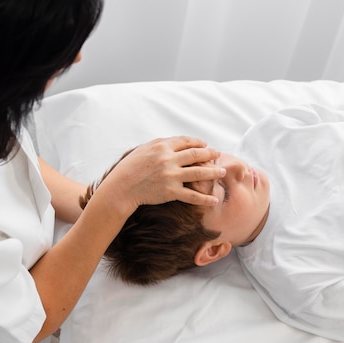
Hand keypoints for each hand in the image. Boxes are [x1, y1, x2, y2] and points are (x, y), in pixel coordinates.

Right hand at [97, 136, 224, 212]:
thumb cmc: (130, 168)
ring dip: (213, 172)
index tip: (205, 145)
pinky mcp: (170, 192)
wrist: (121, 188)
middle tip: (218, 155)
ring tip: (222, 172)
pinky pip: (192, 196)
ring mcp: (170, 176)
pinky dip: (205, 199)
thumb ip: (161, 144)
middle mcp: (168, 159)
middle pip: (196, 155)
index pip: (186, 141)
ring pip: (199, 173)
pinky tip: (214, 200)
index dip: (198, 143)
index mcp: (161, 146)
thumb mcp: (143, 149)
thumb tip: (177, 141)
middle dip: (210, 154)